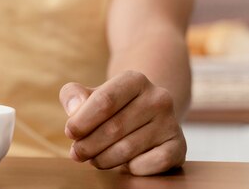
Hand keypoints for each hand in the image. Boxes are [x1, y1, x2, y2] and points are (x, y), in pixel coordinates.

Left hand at [59, 71, 186, 175]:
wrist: (147, 115)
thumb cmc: (112, 106)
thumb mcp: (91, 94)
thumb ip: (73, 95)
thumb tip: (74, 109)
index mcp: (135, 79)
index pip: (104, 101)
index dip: (82, 121)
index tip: (70, 133)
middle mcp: (158, 98)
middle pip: (114, 128)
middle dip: (89, 145)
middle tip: (76, 153)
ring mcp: (171, 122)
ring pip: (128, 149)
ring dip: (103, 159)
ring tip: (93, 159)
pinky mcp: (178, 147)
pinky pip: (149, 165)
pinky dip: (130, 169)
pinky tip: (123, 164)